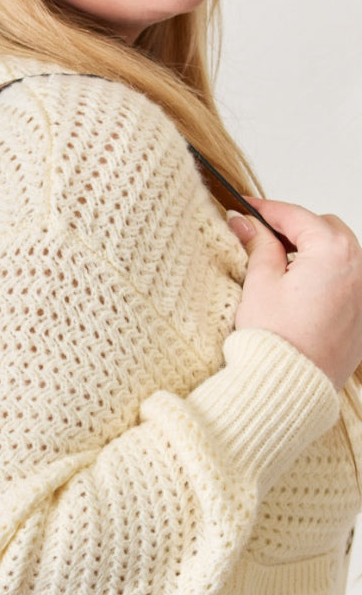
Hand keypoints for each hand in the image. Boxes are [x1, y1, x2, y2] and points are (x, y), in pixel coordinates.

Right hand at [228, 199, 361, 391]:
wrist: (289, 387)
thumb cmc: (276, 341)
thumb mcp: (259, 284)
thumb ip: (257, 246)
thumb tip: (246, 223)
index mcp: (332, 252)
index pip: (296, 216)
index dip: (266, 209)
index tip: (244, 207)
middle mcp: (358, 267)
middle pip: (326, 230)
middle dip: (295, 230)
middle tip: (261, 238)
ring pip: (340, 255)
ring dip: (313, 253)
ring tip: (280, 266)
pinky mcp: (361, 316)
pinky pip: (347, 282)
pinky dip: (326, 277)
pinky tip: (299, 290)